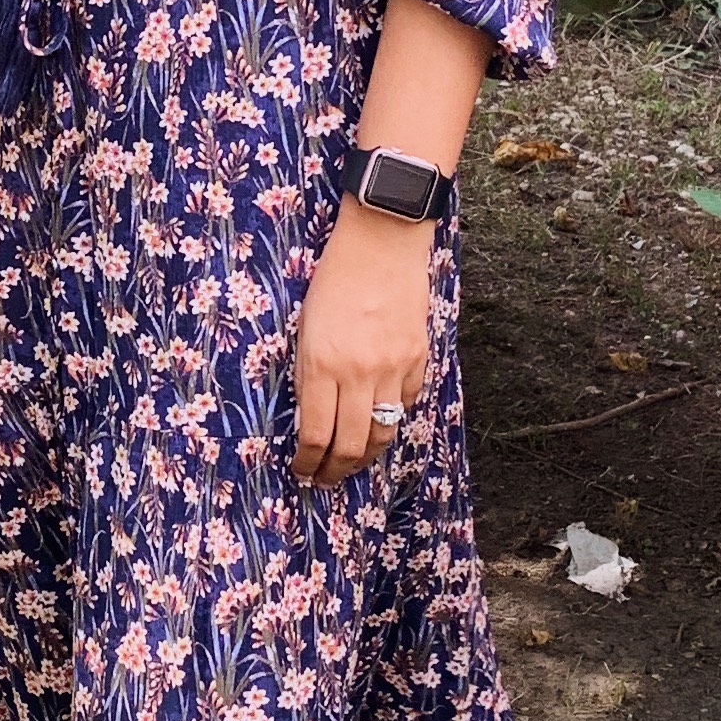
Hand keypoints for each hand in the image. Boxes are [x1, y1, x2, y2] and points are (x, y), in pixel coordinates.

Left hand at [293, 202, 434, 485]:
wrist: (381, 241)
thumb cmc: (333, 279)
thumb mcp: (305, 327)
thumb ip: (309, 375)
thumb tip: (312, 419)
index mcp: (323, 364)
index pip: (316, 434)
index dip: (308, 461)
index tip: (302, 470)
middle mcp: (360, 372)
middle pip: (351, 445)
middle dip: (336, 470)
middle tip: (326, 479)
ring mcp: (394, 367)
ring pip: (383, 432)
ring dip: (365, 455)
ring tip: (352, 463)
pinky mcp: (418, 357)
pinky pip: (406, 403)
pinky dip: (392, 417)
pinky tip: (379, 421)